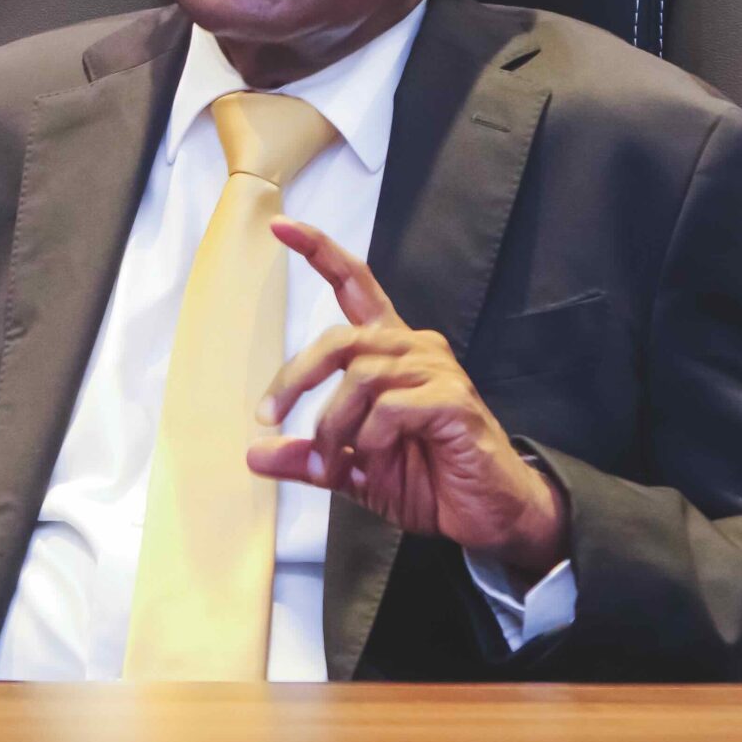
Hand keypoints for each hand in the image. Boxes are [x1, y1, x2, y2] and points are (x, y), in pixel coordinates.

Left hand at [247, 221, 569, 585]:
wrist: (488, 515)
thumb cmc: (428, 481)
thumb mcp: (352, 469)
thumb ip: (308, 456)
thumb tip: (254, 453)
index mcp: (390, 352)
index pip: (355, 284)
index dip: (319, 251)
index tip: (280, 226)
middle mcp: (414, 349)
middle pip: (340, 338)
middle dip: (296, 378)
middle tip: (269, 415)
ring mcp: (437, 371)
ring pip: (361, 377)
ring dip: (333, 426)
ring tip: (332, 464)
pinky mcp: (452, 400)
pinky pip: (391, 407)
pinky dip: (368, 438)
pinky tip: (373, 458)